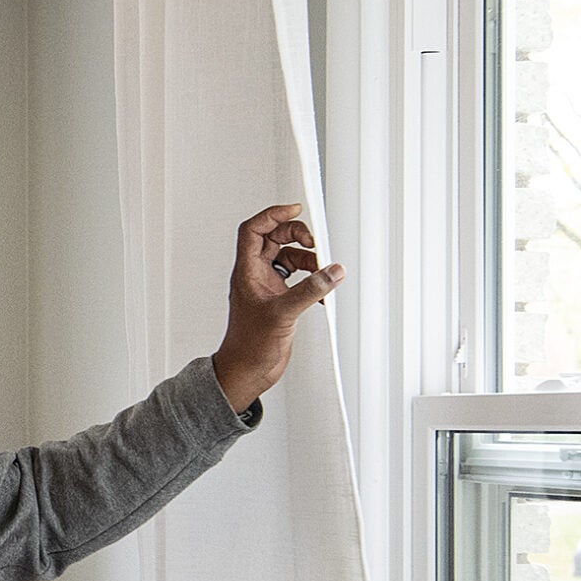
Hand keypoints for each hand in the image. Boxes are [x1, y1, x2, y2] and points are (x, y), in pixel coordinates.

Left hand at [212, 203, 344, 413]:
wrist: (247, 372)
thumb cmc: (249, 347)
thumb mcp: (282, 314)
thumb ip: (310, 290)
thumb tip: (333, 270)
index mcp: (246, 272)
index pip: (254, 230)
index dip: (273, 215)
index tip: (295, 208)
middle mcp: (256, 276)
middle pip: (275, 240)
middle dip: (298, 237)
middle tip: (316, 245)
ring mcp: (268, 288)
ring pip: (291, 259)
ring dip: (310, 262)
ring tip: (323, 276)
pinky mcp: (280, 301)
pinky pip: (299, 280)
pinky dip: (313, 281)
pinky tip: (322, 295)